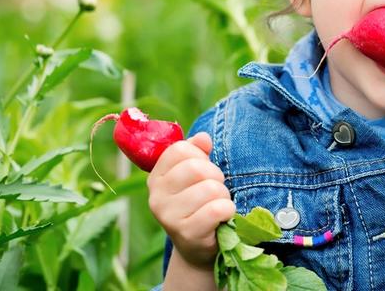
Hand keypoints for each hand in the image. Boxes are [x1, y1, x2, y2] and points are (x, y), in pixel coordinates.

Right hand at [148, 132, 235, 270]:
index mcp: (156, 177)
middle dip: (215, 177)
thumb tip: (203, 138)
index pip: (180, 150)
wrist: (197, 247)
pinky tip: (221, 218)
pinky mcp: (186, 233)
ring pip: (210, 188)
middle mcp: (156, 197)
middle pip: (197, 168)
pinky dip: (227, 210)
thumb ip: (196, 153)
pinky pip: (217, 209)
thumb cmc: (197, 204)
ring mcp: (169, 217)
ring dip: (223, 196)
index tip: (202, 171)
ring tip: (216, 206)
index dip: (200, 156)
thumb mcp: (193, 176)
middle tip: (214, 191)